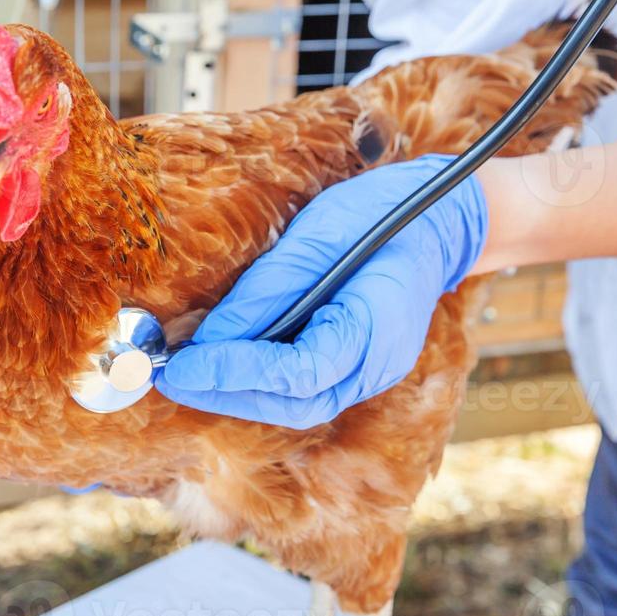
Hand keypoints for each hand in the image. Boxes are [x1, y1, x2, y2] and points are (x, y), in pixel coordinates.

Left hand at [155, 154, 487, 427]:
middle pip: (294, 402)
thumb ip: (267, 292)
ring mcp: (372, 370)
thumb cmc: (386, 213)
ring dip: (240, 392)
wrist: (443, 216)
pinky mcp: (358, 364)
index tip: (183, 367)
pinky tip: (227, 365)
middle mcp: (377, 365)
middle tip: (173, 378)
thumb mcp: (319, 235)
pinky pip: (305, 386)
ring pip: (297, 403)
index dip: (235, 372)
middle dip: (228, 392)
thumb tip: (210, 337)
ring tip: (190, 375)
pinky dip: (262, 380)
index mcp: (376, 329)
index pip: (298, 373)